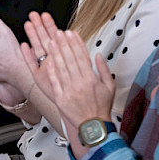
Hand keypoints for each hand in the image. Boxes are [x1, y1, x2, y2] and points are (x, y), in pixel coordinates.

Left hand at [21, 12, 114, 128]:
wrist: (93, 127)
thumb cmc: (101, 108)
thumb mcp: (110, 87)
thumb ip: (104, 69)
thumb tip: (98, 55)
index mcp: (91, 79)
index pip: (82, 56)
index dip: (76, 43)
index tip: (71, 33)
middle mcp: (80, 83)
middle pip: (70, 59)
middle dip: (64, 44)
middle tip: (59, 32)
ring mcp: (69, 91)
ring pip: (61, 68)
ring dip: (56, 53)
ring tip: (51, 41)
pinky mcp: (61, 99)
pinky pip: (55, 82)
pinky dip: (51, 71)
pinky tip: (48, 61)